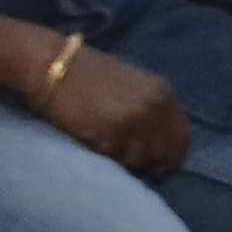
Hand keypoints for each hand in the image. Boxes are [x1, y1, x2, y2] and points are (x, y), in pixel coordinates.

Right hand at [34, 40, 193, 178]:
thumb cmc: (84, 72)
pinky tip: (95, 146)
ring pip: (140, 160)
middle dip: (151, 165)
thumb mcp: (131, 83)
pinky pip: (116, 160)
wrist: (48, 63)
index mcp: (164, 93)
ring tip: (110, 153)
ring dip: (127, 164)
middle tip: (134, 168)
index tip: (160, 165)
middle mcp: (155, 107)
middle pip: (165, 154)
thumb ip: (150, 106)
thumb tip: (158, 139)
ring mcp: (134, 121)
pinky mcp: (110, 133)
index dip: (173, 155)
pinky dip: (108, 159)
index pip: (182, 136)